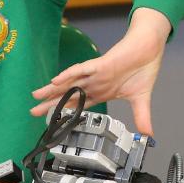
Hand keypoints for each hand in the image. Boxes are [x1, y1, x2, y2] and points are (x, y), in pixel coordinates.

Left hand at [31, 7, 170, 134]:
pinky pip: (81, 69)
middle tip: (33, 111)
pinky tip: (56, 80)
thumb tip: (147, 134)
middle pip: (69, 95)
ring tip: (37, 95)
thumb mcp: (141, 98)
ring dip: (53, 89)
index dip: (65, 112)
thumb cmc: (143, 68)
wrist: (150, 48)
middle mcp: (95, 83)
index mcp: (102, 92)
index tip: (51, 120)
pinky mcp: (101, 64)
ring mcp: (96, 74)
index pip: (79, 105)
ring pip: (70, 83)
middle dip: (51, 103)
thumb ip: (142, 117)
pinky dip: (69, 75)